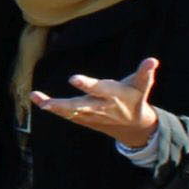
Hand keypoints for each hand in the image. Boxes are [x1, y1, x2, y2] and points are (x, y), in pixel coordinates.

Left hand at [32, 57, 161, 149]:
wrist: (134, 128)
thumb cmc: (135, 99)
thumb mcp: (142, 85)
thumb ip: (145, 73)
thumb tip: (153, 60)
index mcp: (114, 96)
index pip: (99, 89)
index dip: (87, 85)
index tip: (73, 79)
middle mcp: (100, 107)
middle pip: (81, 106)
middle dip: (65, 104)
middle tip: (47, 103)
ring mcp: (90, 115)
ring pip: (70, 112)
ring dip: (53, 106)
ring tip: (36, 98)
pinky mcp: (84, 120)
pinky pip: (66, 114)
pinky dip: (52, 107)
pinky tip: (36, 99)